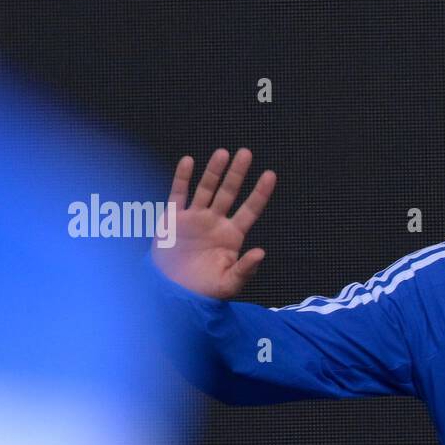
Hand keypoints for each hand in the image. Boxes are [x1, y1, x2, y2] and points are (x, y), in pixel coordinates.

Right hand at [152, 148, 275, 299]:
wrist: (173, 292)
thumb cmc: (204, 289)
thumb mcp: (229, 283)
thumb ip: (246, 269)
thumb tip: (262, 253)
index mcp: (232, 235)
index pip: (250, 209)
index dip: (260, 193)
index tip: (270, 175)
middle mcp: (215, 222)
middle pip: (229, 192)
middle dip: (237, 173)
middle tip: (246, 153)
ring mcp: (195, 218)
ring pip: (206, 189)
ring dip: (214, 171)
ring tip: (223, 153)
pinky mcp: (173, 219)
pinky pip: (178, 193)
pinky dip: (183, 178)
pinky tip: (189, 161)